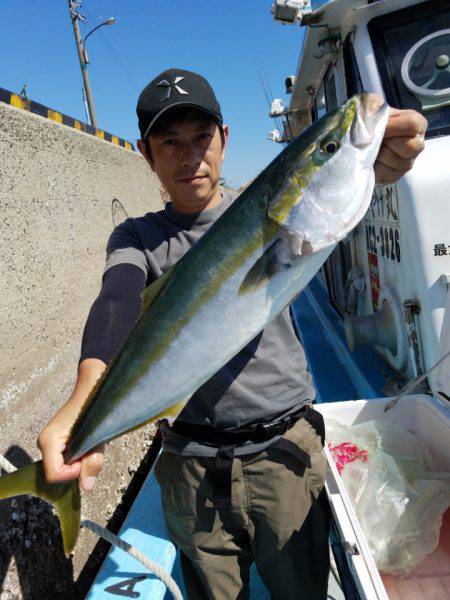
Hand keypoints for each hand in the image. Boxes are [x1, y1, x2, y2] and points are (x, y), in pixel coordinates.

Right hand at [37, 358, 106, 491]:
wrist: (93, 385)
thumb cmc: (95, 408)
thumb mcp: (96, 438)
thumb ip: (92, 462)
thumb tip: (86, 487)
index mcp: (49, 441)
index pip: (54, 474)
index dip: (73, 473)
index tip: (87, 458)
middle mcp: (44, 442)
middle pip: (58, 472)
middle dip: (77, 467)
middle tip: (92, 449)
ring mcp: (50, 441)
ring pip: (63, 465)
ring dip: (79, 460)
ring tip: (91, 443)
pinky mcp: (57, 440)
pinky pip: (65, 458)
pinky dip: (78, 456)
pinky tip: (88, 443)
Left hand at [374, 108, 427, 184]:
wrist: (359, 138)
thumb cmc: (369, 120)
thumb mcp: (371, 106)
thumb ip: (372, 108)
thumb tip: (369, 126)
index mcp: (416, 123)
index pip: (412, 125)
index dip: (392, 127)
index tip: (378, 127)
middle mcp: (417, 144)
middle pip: (409, 148)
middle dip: (386, 143)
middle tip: (373, 140)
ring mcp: (407, 162)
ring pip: (397, 163)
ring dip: (378, 155)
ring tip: (370, 149)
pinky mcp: (394, 176)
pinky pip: (386, 175)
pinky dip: (374, 168)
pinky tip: (370, 160)